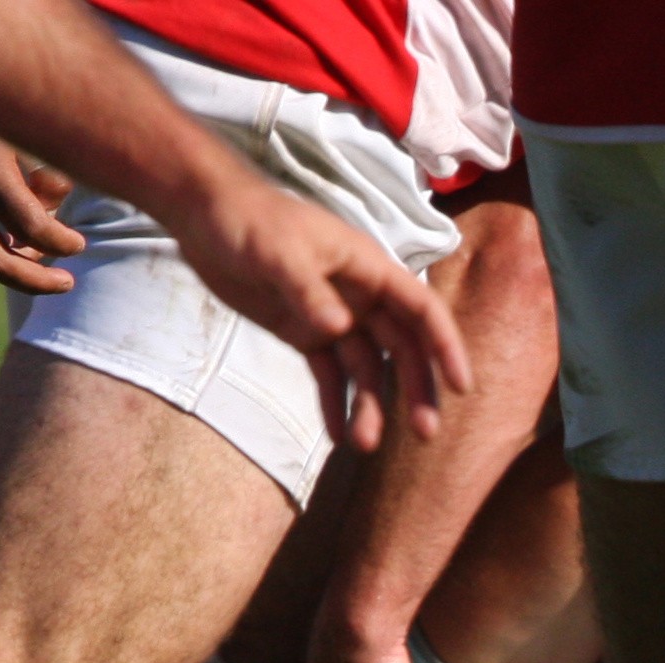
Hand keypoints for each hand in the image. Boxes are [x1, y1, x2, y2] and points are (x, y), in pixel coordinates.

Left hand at [170, 179, 469, 452]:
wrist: (204, 216)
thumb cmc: (249, 219)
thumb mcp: (278, 251)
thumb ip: (308, 290)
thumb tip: (337, 329)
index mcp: (369, 269)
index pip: (421, 311)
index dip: (445, 347)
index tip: (461, 386)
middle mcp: (361, 298)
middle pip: (402, 350)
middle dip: (416, 391)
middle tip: (425, 434)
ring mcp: (335, 318)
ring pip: (366, 370)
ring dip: (370, 407)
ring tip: (364, 445)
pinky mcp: (306, 334)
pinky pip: (328, 375)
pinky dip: (333, 404)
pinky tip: (336, 436)